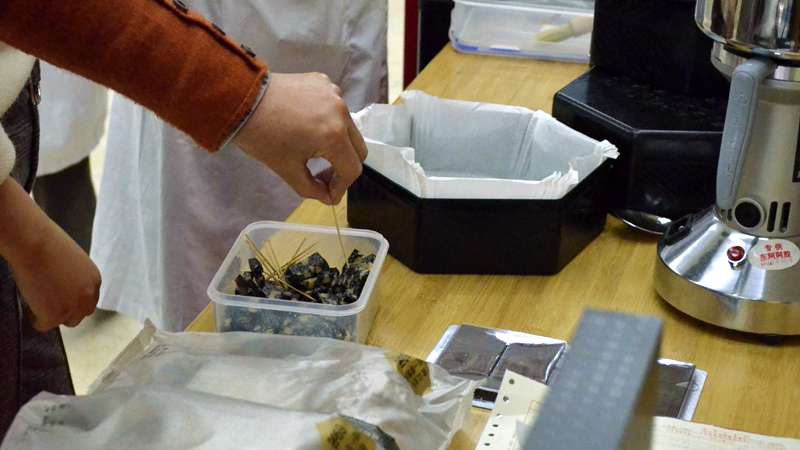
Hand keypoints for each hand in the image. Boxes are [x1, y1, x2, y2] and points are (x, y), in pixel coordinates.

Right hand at [0, 179, 99, 330]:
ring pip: (62, 322)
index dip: (73, 303)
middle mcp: (88, 295)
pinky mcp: (54, 316)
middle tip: (47, 303)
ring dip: (50, 315)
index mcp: (94, 280)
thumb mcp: (73, 262)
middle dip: (64, 312)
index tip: (60, 301)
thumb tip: (64, 290)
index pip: (89, 302)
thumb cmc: (47, 244)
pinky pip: (44, 326)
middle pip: (79, 315)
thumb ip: (75, 279)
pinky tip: (29, 305)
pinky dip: (35, 319)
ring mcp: (72, 307)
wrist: (33, 243)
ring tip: (36, 302)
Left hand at [235, 73, 367, 204]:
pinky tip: (308, 124)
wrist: (239, 98)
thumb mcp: (287, 170)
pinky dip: (328, 120)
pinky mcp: (324, 82)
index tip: (328, 195)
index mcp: (334, 136)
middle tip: (323, 176)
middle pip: (358, 149)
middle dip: (343, 166)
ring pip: (348, 127)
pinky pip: (335, 107)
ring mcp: (334, 93)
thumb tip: (328, 197)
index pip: (352, 169)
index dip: (341, 187)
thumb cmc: (262, 137)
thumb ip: (312, 189)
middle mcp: (342, 112)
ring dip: (337, 143)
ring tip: (315, 150)